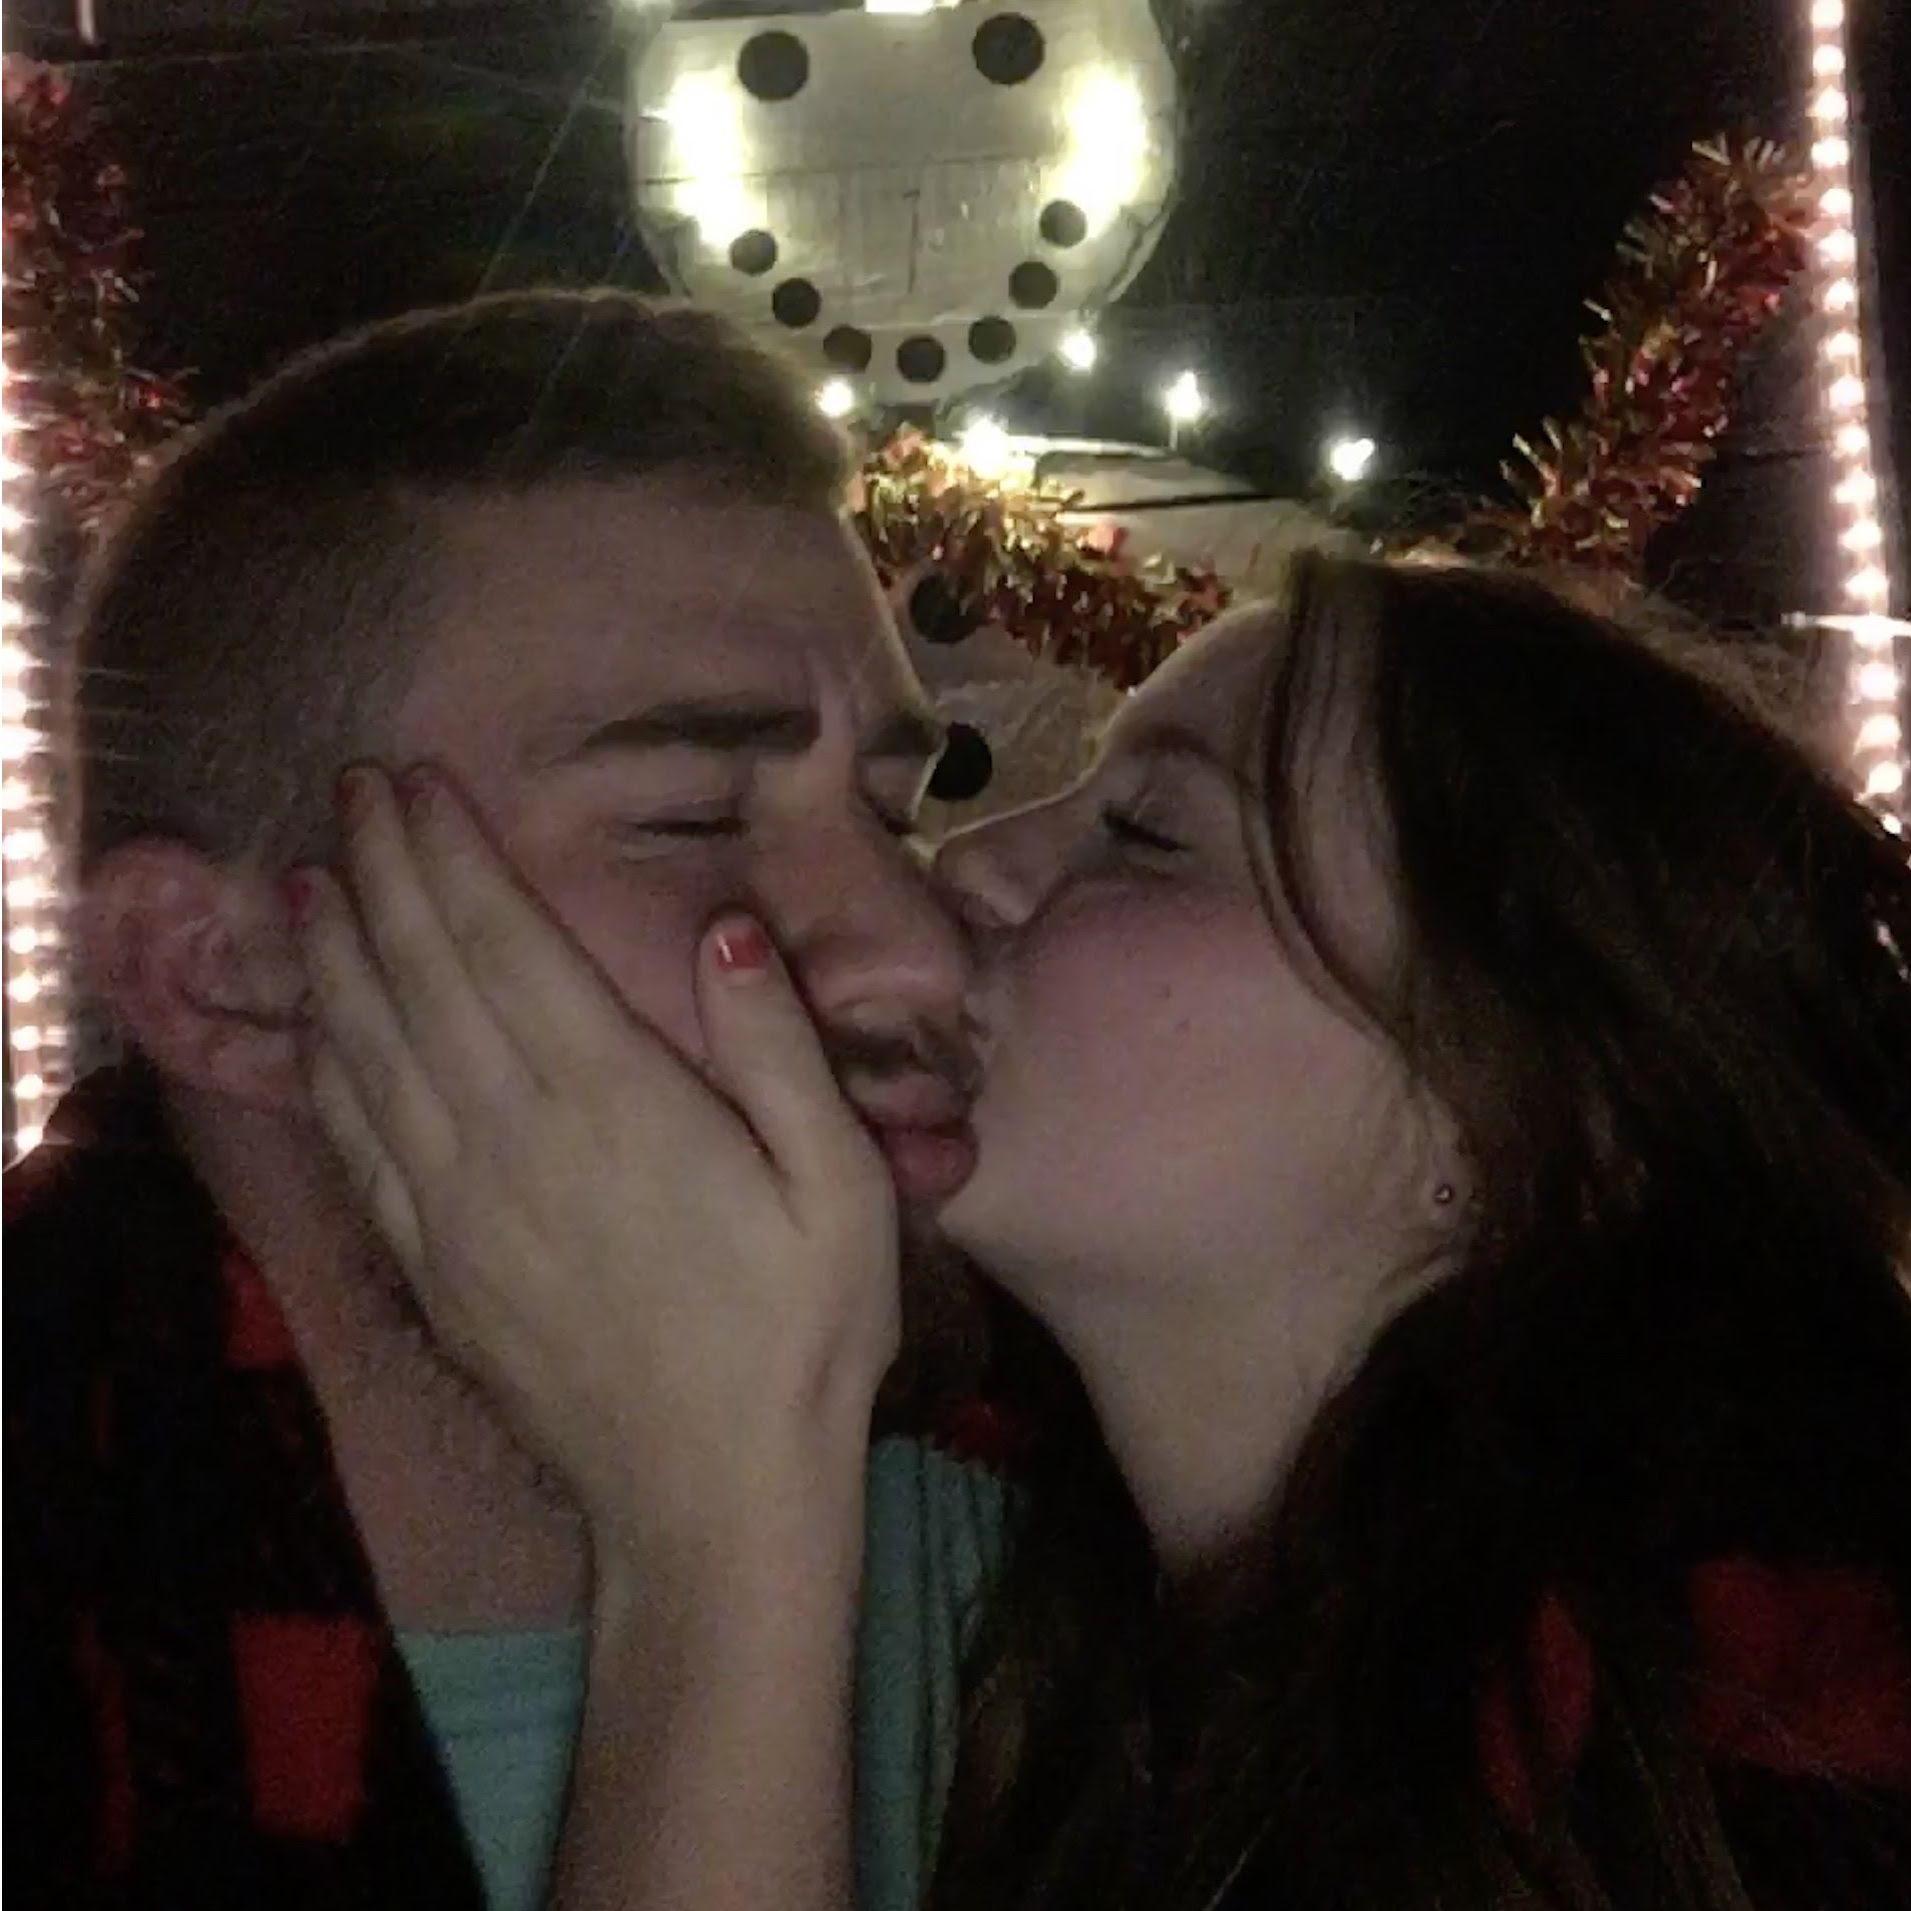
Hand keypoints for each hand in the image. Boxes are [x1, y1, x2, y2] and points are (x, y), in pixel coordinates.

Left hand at [290, 766, 898, 1557]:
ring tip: (313, 881)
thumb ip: (780, 1051)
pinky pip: (356, 1146)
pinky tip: (316, 1030)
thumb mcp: (843, 1189)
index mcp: (614, 1102)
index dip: (450, 856)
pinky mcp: (434, 1270)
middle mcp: (512, 1138)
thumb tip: (727, 930)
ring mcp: (457, 1209)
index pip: (502, 945)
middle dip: (382, 874)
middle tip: (353, 793)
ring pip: (369, 1051)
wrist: (710, 1499)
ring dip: (336, 957)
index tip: (414, 782)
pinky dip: (325, 1070)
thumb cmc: (800, 1336)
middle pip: (421, 977)